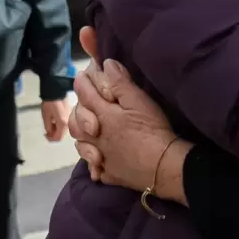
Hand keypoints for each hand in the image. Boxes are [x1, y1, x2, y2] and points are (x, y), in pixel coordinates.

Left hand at [41, 98, 69, 141]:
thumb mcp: (46, 117)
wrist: (56, 91)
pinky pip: (66, 123)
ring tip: (50, 124)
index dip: (50, 139)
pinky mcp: (70, 113)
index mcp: (63, 123)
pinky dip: (60, 125)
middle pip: (62, 134)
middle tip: (46, 131)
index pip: (58, 138)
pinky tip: (55, 120)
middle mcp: (69, 121)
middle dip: (54, 134)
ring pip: (64, 129)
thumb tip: (50, 134)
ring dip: (57, 130)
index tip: (45, 135)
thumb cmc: (49, 104)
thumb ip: (48, 128)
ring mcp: (71, 117)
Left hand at [69, 55, 183, 195]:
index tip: (81, 74)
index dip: (82, 83)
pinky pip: (95, 168)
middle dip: (77, 111)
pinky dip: (94, 162)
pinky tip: (99, 161)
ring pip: (81, 145)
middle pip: (77, 123)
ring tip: (86, 131)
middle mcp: (96, 137)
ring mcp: (101, 157)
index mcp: (103, 116)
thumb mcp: (139, 101)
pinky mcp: (110, 174)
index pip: (86, 95)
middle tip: (83, 104)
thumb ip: (121, 83)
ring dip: (81, 136)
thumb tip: (106, 64)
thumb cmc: (152, 129)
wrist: (161, 166)